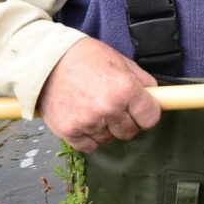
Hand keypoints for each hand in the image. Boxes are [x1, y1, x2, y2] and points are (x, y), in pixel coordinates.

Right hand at [37, 37, 160, 151]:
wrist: (46, 61)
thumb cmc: (85, 57)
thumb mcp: (120, 60)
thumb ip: (141, 80)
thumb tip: (156, 96)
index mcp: (125, 89)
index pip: (150, 118)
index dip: (148, 113)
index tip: (142, 110)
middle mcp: (108, 109)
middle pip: (130, 132)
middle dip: (127, 121)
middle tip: (116, 106)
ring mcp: (88, 123)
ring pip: (110, 139)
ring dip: (107, 128)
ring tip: (95, 107)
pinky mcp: (69, 132)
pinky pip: (90, 146)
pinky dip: (89, 136)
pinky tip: (84, 118)